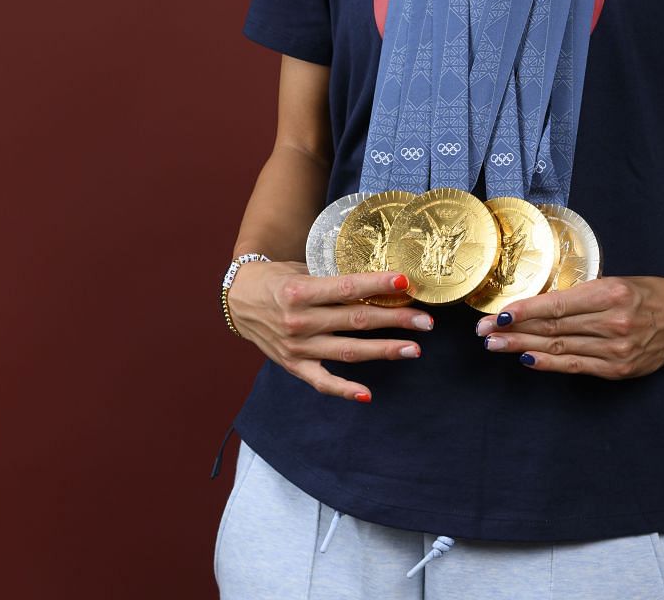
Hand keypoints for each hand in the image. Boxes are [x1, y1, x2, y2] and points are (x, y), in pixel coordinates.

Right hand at [226, 261, 433, 401]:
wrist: (238, 300)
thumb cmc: (276, 279)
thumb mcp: (300, 269)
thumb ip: (333, 278)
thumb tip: (380, 280)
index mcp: (300, 291)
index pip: (347, 288)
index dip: (377, 285)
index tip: (406, 283)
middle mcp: (299, 321)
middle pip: (356, 321)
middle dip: (395, 320)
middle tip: (425, 320)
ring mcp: (297, 347)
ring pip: (348, 351)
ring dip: (384, 350)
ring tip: (413, 348)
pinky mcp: (294, 366)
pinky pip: (323, 382)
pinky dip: (345, 390)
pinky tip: (368, 394)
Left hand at [474, 274, 663, 379]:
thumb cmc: (648, 293)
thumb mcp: (616, 281)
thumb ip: (581, 294)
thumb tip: (538, 304)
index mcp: (611, 293)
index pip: (558, 305)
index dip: (525, 311)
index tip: (499, 312)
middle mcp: (613, 322)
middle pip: (553, 328)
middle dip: (514, 330)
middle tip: (484, 332)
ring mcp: (617, 350)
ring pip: (560, 348)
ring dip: (523, 347)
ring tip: (496, 345)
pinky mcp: (619, 369)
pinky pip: (576, 366)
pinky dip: (549, 363)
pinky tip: (527, 358)